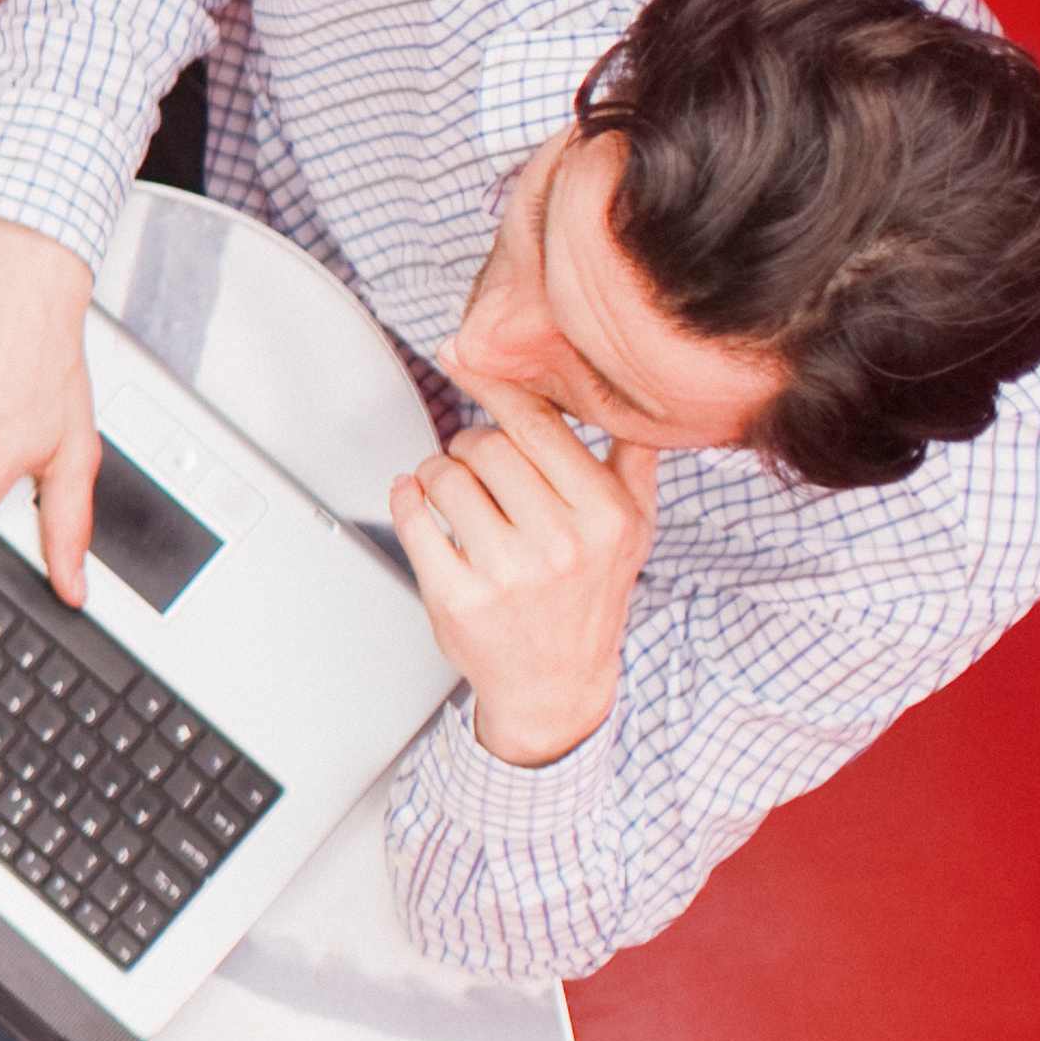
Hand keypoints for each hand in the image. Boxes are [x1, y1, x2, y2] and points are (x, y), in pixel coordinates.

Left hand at [389, 380, 658, 766]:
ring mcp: (507, 573)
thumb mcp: (633, 530)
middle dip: (469, 444)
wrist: (556, 684)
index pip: (537, 426)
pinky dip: (406, 498)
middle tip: (472, 460)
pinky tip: (416, 499)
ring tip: (452, 489)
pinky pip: (412, 520)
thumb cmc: (589, 598)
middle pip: (487, 446)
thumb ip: (632, 461)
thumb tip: (629, 398)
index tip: (465, 357)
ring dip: (437, 472)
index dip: (494, 385)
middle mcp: (560, 543)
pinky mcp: (458, 598)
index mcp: (605, 515)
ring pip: (445, 477)